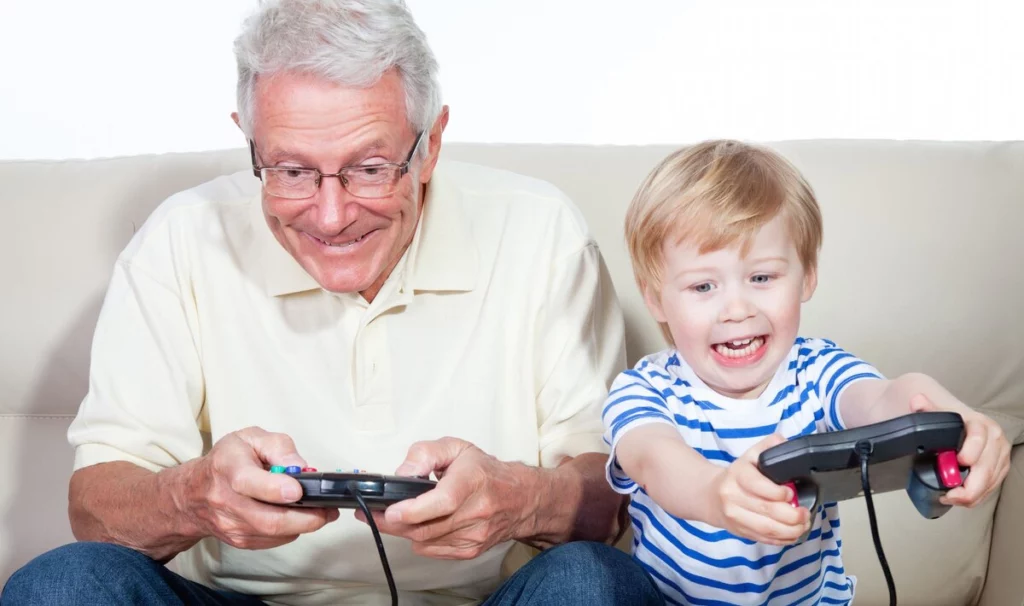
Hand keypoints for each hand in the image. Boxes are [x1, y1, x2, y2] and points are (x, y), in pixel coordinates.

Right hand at [180, 427, 338, 549]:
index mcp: (228, 468)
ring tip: (321, 512)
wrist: (194, 493)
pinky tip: (298, 517)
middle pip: (269, 519)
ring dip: (303, 525)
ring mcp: (232, 525)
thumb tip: (301, 468)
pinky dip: (291, 530)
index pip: (249, 483)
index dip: (276, 489)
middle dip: (305, 518)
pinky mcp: (240, 541)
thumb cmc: (227, 461)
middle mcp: (226, 500)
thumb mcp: (251, 438)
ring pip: (274, 533)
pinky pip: (273, 541)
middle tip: (328, 510)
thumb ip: (279, 447)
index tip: (299, 490)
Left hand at [355, 437, 535, 558]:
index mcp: (474, 481)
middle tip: (372, 512)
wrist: (519, 498)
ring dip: (405, 530)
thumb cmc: (485, 471)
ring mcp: (475, 535)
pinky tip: (421, 524)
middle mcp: (478, 511)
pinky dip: (420, 538)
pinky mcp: (471, 550)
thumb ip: (426, 453)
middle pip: (427, 526)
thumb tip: (403, 473)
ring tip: (395, 515)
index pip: (443, 502)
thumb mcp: (456, 448)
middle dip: (394, 522)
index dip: (414, 510)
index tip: (391, 510)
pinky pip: (432, 550)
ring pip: (426, 540)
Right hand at [707, 434, 810, 545]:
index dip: (779, 493)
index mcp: (737, 474)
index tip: (791, 493)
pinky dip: (783, 539)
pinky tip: (793, 533)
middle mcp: (732, 496)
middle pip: (767, 510)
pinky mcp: (740, 531)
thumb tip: (785, 443)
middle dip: (792, 515)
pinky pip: (764, 539)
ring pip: (767, 529)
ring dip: (791, 530)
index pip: (758, 485)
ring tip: (803, 524)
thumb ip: (769, 446)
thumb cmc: (737, 475)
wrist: (711, 495)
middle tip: (804, 513)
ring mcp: (735, 516)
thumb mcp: (750, 455)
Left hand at [910, 394, 1010, 507]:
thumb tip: (917, 400)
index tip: (959, 462)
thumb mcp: (939, 413)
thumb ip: (927, 409)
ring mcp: (1000, 455)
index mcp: (980, 424)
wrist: (966, 423)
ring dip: (971, 495)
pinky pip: (992, 487)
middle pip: (986, 468)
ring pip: (990, 482)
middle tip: (950, 495)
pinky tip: (961, 497)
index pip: (978, 438)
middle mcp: (995, 439)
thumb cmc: (952, 422)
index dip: (969, 452)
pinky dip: (977, 496)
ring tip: (951, 497)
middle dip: (968, 487)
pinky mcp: (1002, 467)